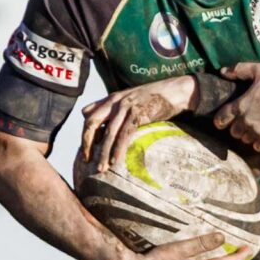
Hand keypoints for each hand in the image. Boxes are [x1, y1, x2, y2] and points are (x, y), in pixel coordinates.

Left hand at [77, 75, 196, 178]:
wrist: (175, 90)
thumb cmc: (154, 97)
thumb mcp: (130, 99)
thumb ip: (114, 107)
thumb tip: (96, 118)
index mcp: (111, 99)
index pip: (88, 116)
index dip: (84, 134)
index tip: (85, 151)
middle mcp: (115, 102)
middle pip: (92, 123)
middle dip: (87, 144)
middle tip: (86, 161)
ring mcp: (127, 107)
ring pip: (109, 133)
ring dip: (104, 153)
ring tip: (101, 169)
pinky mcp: (139, 114)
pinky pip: (125, 134)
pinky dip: (119, 149)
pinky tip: (116, 161)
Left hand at [212, 60, 259, 151]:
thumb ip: (240, 70)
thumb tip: (223, 71)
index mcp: (241, 106)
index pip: (221, 118)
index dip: (220, 120)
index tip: (222, 121)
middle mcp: (247, 121)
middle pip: (234, 132)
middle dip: (237, 127)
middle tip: (244, 122)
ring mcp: (258, 132)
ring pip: (245, 140)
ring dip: (248, 135)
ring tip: (254, 128)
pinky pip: (258, 147)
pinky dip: (259, 143)